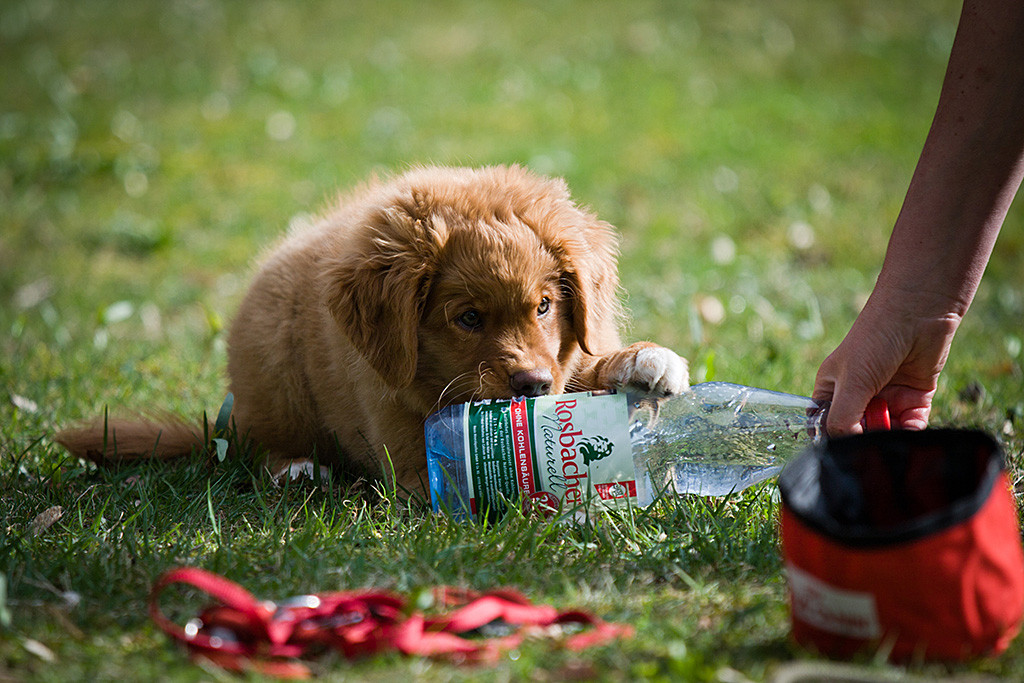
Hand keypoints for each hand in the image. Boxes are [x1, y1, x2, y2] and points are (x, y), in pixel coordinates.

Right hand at [812, 284, 961, 435]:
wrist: (918, 313)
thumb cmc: (875, 340)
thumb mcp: (853, 382)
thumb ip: (843, 418)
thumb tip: (845, 448)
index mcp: (832, 387)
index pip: (825, 422)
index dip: (831, 437)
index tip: (840, 449)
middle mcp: (858, 393)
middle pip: (857, 430)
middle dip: (864, 438)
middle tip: (871, 439)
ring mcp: (886, 395)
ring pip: (885, 430)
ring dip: (889, 436)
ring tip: (892, 434)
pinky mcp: (913, 396)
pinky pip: (910, 424)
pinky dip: (910, 430)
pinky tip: (910, 426)